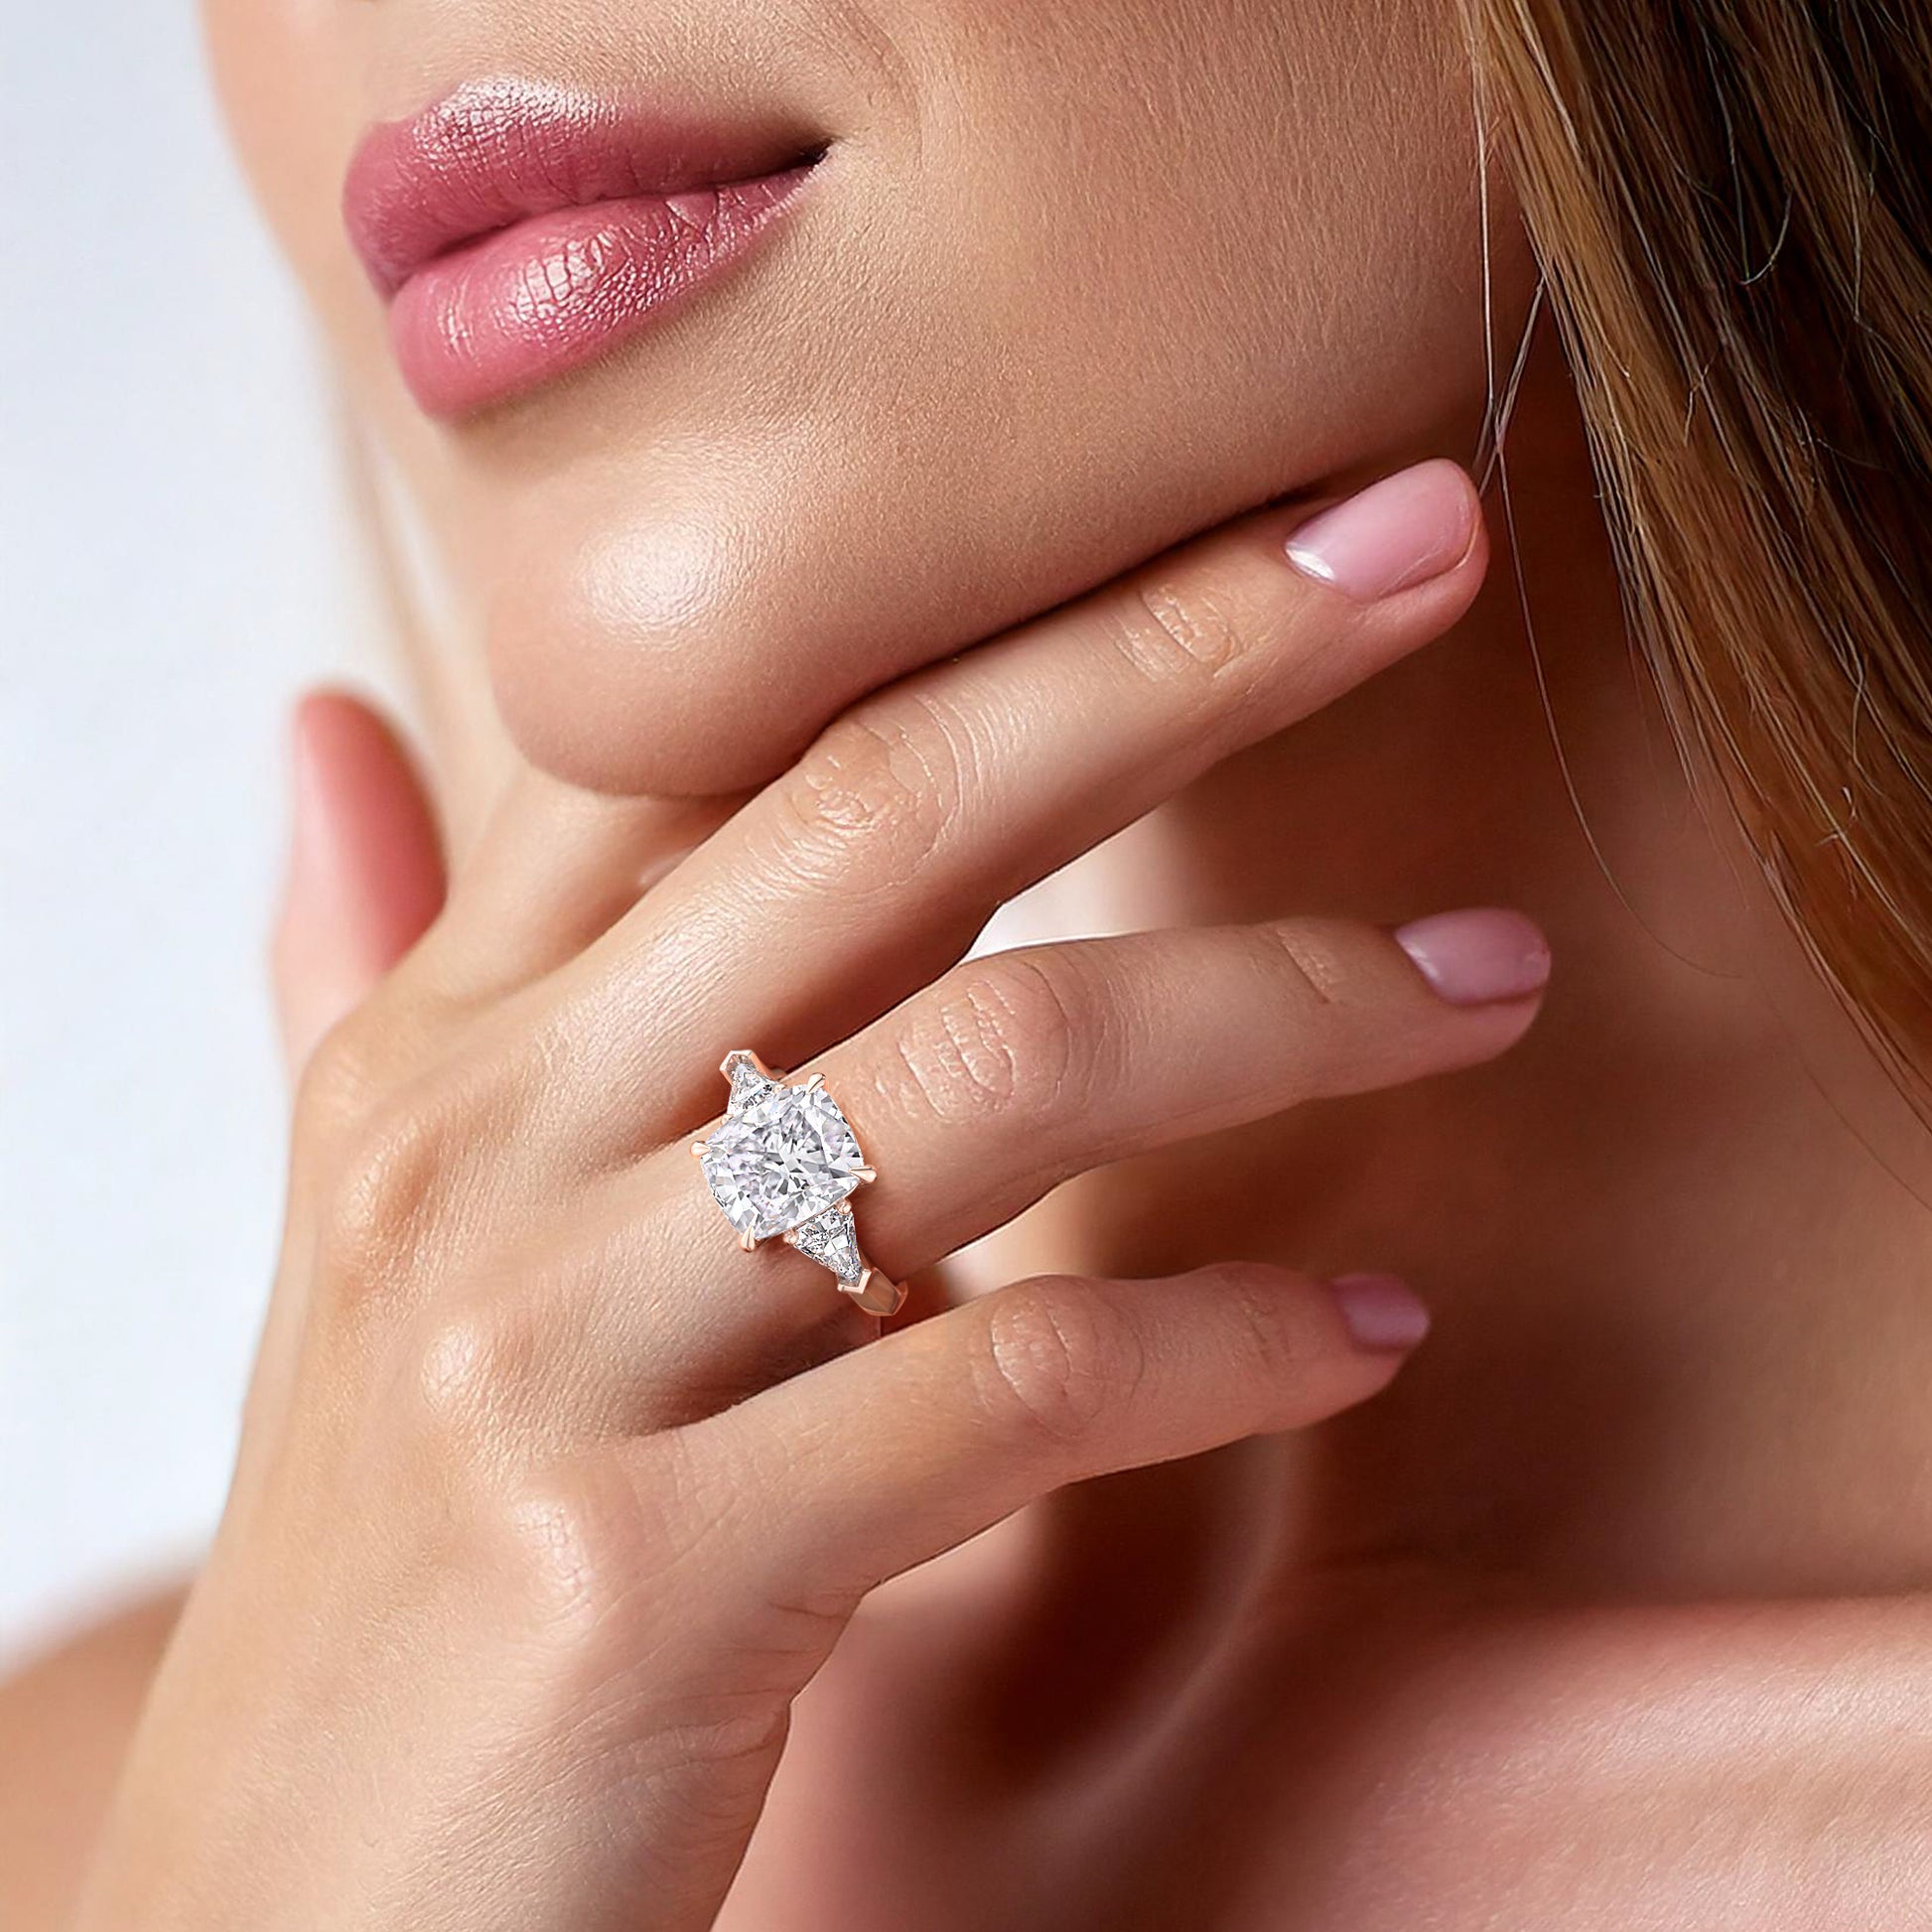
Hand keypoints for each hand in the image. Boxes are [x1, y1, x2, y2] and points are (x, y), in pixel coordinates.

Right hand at [75, 461, 1543, 1930]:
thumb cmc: (396, 1564)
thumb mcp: (372, 1237)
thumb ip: (372, 967)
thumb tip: (330, 717)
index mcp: (441, 1051)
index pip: (734, 728)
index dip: (1004, 597)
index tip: (1248, 523)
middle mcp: (481, 1151)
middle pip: (889, 808)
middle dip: (1177, 662)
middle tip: (1422, 555)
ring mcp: (547, 1353)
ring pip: (992, 1075)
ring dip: (1285, 1010)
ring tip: (1485, 988)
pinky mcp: (642, 1570)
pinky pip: (1010, 1383)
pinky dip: (1224, 1344)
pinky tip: (1363, 1329)